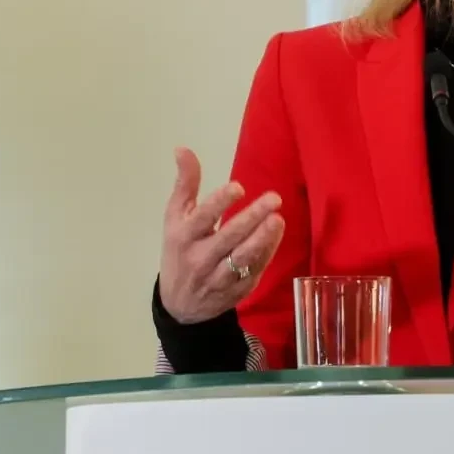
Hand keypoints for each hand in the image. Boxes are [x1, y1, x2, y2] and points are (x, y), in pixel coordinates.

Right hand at [158, 147, 285, 324]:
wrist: (180, 305)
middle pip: (228, 237)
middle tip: (274, 198)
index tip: (238, 187)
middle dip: (252, 218)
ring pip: (243, 258)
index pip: (202, 218)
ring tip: (278, 219)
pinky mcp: (236, 291)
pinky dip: (267, 253)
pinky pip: (254, 270)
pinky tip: (276, 234)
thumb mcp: (175, 217)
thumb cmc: (179, 251)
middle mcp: (200, 259)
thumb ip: (184, 184)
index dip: (219, 202)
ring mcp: (218, 277)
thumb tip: (182, 149)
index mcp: (183, 237)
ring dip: (262, 239)